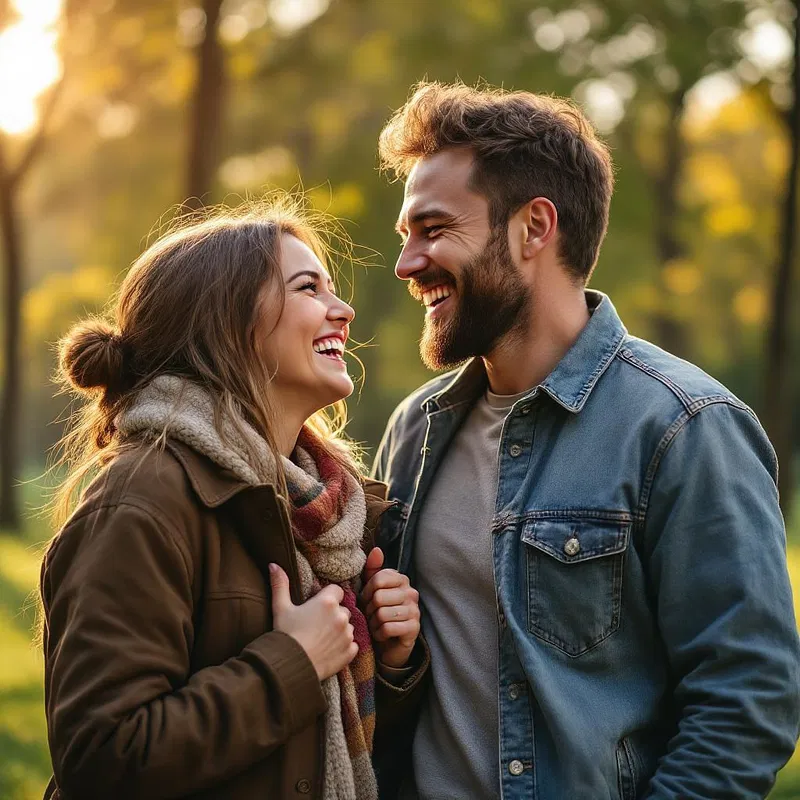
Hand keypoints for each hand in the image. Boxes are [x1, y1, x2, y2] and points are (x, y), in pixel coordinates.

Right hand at [269, 563, 356, 680]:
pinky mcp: (350, 652)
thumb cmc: (286, 635)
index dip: (328, 597)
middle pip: (343, 609)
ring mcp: (347, 634)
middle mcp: (341, 616)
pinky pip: (352, 645)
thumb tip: (273, 564)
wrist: (290, 666)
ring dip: (340, 631)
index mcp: (327, 602)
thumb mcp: (280, 608)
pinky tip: (329, 650)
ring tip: (322, 639)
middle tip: (318, 624)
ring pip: (348, 627)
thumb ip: (280, 584)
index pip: (337, 590)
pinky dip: (344, 647)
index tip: (318, 606)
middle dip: (334, 615)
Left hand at [361, 548, 420, 668]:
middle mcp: (411, 592)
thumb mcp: (372, 591)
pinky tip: (382, 635)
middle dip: (369, 610)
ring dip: (374, 624)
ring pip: (382, 614)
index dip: (366, 592)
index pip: (378, 579)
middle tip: (371, 616)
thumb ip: (372, 570)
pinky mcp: (414, 628)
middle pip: (378, 597)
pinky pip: (388, 628)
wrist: (389, 644)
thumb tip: (377, 550)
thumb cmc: (378, 613)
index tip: (367, 600)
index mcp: (401, 579)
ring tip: (376, 625)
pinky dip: (380, 634)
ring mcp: (415, 610)